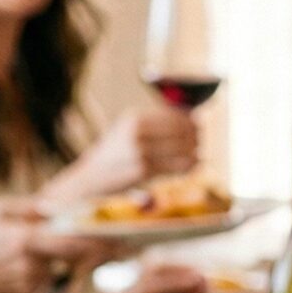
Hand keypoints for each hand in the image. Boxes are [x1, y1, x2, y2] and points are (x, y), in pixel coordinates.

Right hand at [64, 108, 200, 197]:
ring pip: (181, 149)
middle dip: (195, 137)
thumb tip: (193, 117)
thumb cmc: (117, 153)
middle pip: (181, 131)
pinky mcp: (143, 170)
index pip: (175, 115)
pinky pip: (175, 167)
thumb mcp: (130, 130)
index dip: (191, 121)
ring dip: (194, 153)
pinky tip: (192, 167)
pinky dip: (188, 167)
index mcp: (135, 118)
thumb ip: (157, 123)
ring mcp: (140, 151)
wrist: (92, 177)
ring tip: (197, 156)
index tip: (199, 126)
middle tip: (200, 143)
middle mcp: (137, 132)